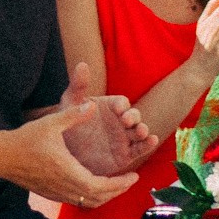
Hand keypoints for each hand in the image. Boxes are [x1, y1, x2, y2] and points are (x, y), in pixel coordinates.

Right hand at [12, 103, 139, 209]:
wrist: (1, 156)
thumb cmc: (25, 139)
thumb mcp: (50, 123)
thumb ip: (73, 115)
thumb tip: (93, 106)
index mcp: (69, 172)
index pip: (102, 186)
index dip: (121, 184)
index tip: (134, 175)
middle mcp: (66, 187)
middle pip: (99, 198)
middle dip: (118, 190)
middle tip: (129, 180)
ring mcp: (58, 193)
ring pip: (89, 202)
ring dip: (105, 195)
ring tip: (115, 184)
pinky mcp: (51, 194)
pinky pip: (78, 201)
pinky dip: (91, 197)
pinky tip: (93, 185)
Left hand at [52, 60, 155, 180]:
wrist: (66, 151)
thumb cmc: (68, 122)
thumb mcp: (70, 103)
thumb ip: (78, 85)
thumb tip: (82, 64)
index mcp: (110, 107)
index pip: (122, 103)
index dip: (122, 105)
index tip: (118, 109)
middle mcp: (120, 121)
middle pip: (134, 116)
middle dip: (134, 118)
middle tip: (126, 121)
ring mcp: (124, 138)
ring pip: (139, 132)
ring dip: (143, 131)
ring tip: (142, 131)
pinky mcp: (125, 155)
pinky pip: (140, 149)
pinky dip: (148, 145)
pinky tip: (151, 141)